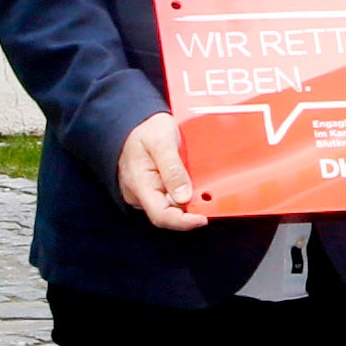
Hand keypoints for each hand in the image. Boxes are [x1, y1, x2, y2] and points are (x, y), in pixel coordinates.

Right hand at [116, 111, 202, 230]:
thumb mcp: (161, 141)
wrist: (133, 122)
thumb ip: (172, 169)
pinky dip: (185, 193)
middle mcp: (141, 195)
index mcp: (139, 185)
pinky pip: (171, 197)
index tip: (203, 218)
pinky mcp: (154, 189)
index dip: (183, 222)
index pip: (161, 216)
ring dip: (190, 199)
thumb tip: (184, 197)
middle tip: (211, 195)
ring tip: (203, 184)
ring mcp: (147, 193)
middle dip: (191, 209)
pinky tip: (194, 182)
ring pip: (172, 206)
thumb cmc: (145, 130)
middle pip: (169, 213)